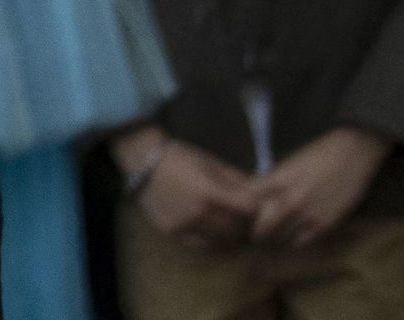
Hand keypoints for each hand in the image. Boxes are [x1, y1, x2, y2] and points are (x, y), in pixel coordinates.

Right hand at [126, 132, 260, 249]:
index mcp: (210, 191)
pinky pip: (201, 248)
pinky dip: (213, 245)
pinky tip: (217, 237)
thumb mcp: (210, 162)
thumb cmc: (178, 156)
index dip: (257, 208)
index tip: (258, 205)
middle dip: (247, 224)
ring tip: (235, 228)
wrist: (142, 161)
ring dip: (232, 237)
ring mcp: (184, 226)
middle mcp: (198, 213)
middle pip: (237, 229)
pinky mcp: (173, 233)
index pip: (248, 210)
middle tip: (248, 219)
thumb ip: (235, 179)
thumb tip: (260, 192)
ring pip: (221, 242)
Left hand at [248, 126, 387, 247]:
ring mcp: (308, 214)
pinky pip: (301, 242)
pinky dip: (294, 240)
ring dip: (276, 236)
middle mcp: (290, 200)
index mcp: (277, 181)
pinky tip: (295, 232)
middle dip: (257, 230)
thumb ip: (272, 182)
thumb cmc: (319, 154)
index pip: (248, 203)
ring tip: (275, 232)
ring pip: (281, 237)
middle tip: (256, 230)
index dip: (242, 210)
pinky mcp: (325, 224)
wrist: (352, 152)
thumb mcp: (288, 164)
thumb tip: (256, 197)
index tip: (242, 213)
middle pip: (262, 228)